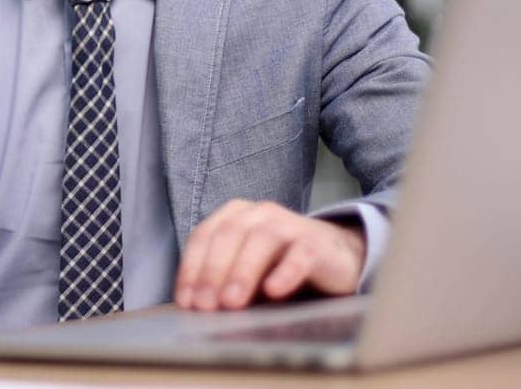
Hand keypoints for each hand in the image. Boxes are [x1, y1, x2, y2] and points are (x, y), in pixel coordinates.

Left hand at [174, 200, 365, 311]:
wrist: (335, 257)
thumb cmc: (279, 264)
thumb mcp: (246, 270)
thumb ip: (222, 280)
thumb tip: (196, 307)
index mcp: (234, 215)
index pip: (203, 237)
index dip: (191, 269)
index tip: (186, 301)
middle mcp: (259, 213)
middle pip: (228, 235)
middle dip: (213, 272)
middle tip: (205, 306)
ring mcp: (289, 224)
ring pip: (261, 240)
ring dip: (242, 272)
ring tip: (232, 303)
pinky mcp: (316, 242)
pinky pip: (300, 254)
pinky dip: (285, 272)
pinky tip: (274, 291)